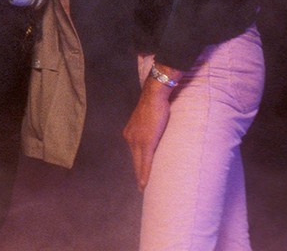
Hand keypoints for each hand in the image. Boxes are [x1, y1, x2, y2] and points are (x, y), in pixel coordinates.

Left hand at [123, 65, 180, 189]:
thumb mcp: (149, 120)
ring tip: (143, 188)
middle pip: (135, 160)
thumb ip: (149, 129)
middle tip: (140, 187)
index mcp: (130, 133)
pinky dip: (145, 173)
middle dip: (138, 174)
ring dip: (141, 177)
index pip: (134, 153)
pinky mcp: (146, 142)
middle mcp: (130, 138)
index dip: (137, 165)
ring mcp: (137, 140)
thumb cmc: (154, 105)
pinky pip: (145, 161)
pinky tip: (144, 182)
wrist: (154, 96)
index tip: (138, 175)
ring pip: (139, 163)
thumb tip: (156, 134)